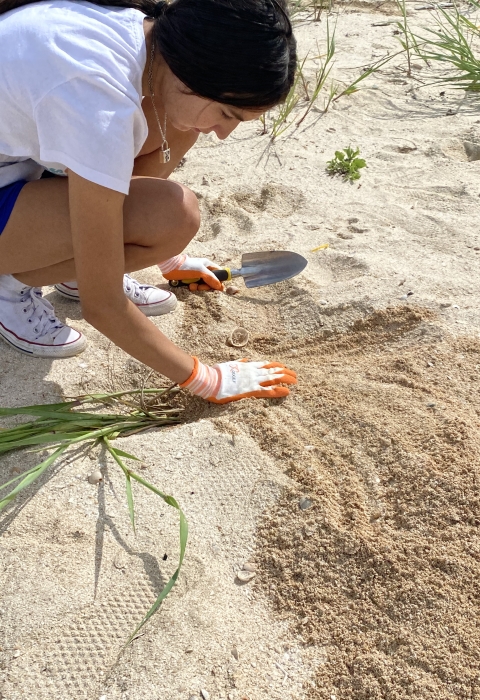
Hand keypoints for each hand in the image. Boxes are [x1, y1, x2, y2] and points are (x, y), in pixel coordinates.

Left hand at [158, 254, 223, 290]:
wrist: (171, 267)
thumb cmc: (187, 266)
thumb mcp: (201, 271)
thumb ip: (212, 279)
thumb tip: (220, 286)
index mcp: (207, 265)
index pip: (219, 273)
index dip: (219, 280)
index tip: (217, 287)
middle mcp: (203, 270)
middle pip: (211, 282)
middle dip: (206, 286)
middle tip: (201, 287)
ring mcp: (196, 276)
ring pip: (203, 285)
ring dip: (198, 288)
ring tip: (192, 286)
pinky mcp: (190, 280)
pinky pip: (195, 287)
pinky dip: (193, 288)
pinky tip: (188, 286)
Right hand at [180, 357, 296, 403]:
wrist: (210, 380)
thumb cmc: (216, 374)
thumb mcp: (229, 365)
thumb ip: (239, 362)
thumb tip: (245, 359)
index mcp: (247, 366)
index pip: (265, 364)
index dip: (275, 365)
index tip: (282, 366)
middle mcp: (253, 372)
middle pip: (273, 370)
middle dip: (285, 372)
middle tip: (294, 374)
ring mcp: (253, 381)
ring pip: (274, 378)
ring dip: (286, 379)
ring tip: (295, 380)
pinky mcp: (251, 390)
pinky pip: (268, 391)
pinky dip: (279, 391)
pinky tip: (287, 392)